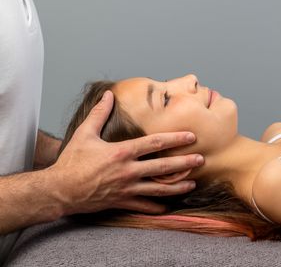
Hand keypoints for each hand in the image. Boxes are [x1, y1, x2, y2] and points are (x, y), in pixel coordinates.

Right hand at [47, 90, 203, 215]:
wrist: (58, 190)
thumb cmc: (71, 161)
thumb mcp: (84, 134)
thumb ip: (99, 114)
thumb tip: (108, 95)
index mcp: (121, 152)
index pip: (154, 143)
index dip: (175, 139)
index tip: (191, 136)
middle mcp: (128, 171)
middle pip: (163, 167)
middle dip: (184, 163)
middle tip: (201, 160)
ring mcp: (126, 188)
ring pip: (158, 189)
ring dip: (178, 186)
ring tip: (193, 183)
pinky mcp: (121, 201)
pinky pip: (144, 205)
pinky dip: (158, 206)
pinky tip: (170, 205)